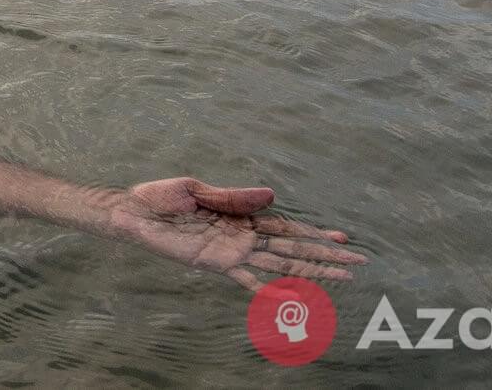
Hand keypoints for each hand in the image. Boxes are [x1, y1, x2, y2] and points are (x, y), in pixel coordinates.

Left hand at [104, 177, 364, 290]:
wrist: (134, 214)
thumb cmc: (162, 197)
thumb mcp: (197, 190)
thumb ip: (233, 197)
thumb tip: (271, 194)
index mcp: (242, 214)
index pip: (287, 225)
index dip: (315, 232)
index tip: (343, 237)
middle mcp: (243, 235)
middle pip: (293, 246)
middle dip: (325, 254)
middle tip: (358, 261)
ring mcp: (233, 252)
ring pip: (280, 264)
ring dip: (310, 271)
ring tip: (341, 279)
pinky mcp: (216, 265)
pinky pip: (246, 281)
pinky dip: (267, 292)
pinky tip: (289, 302)